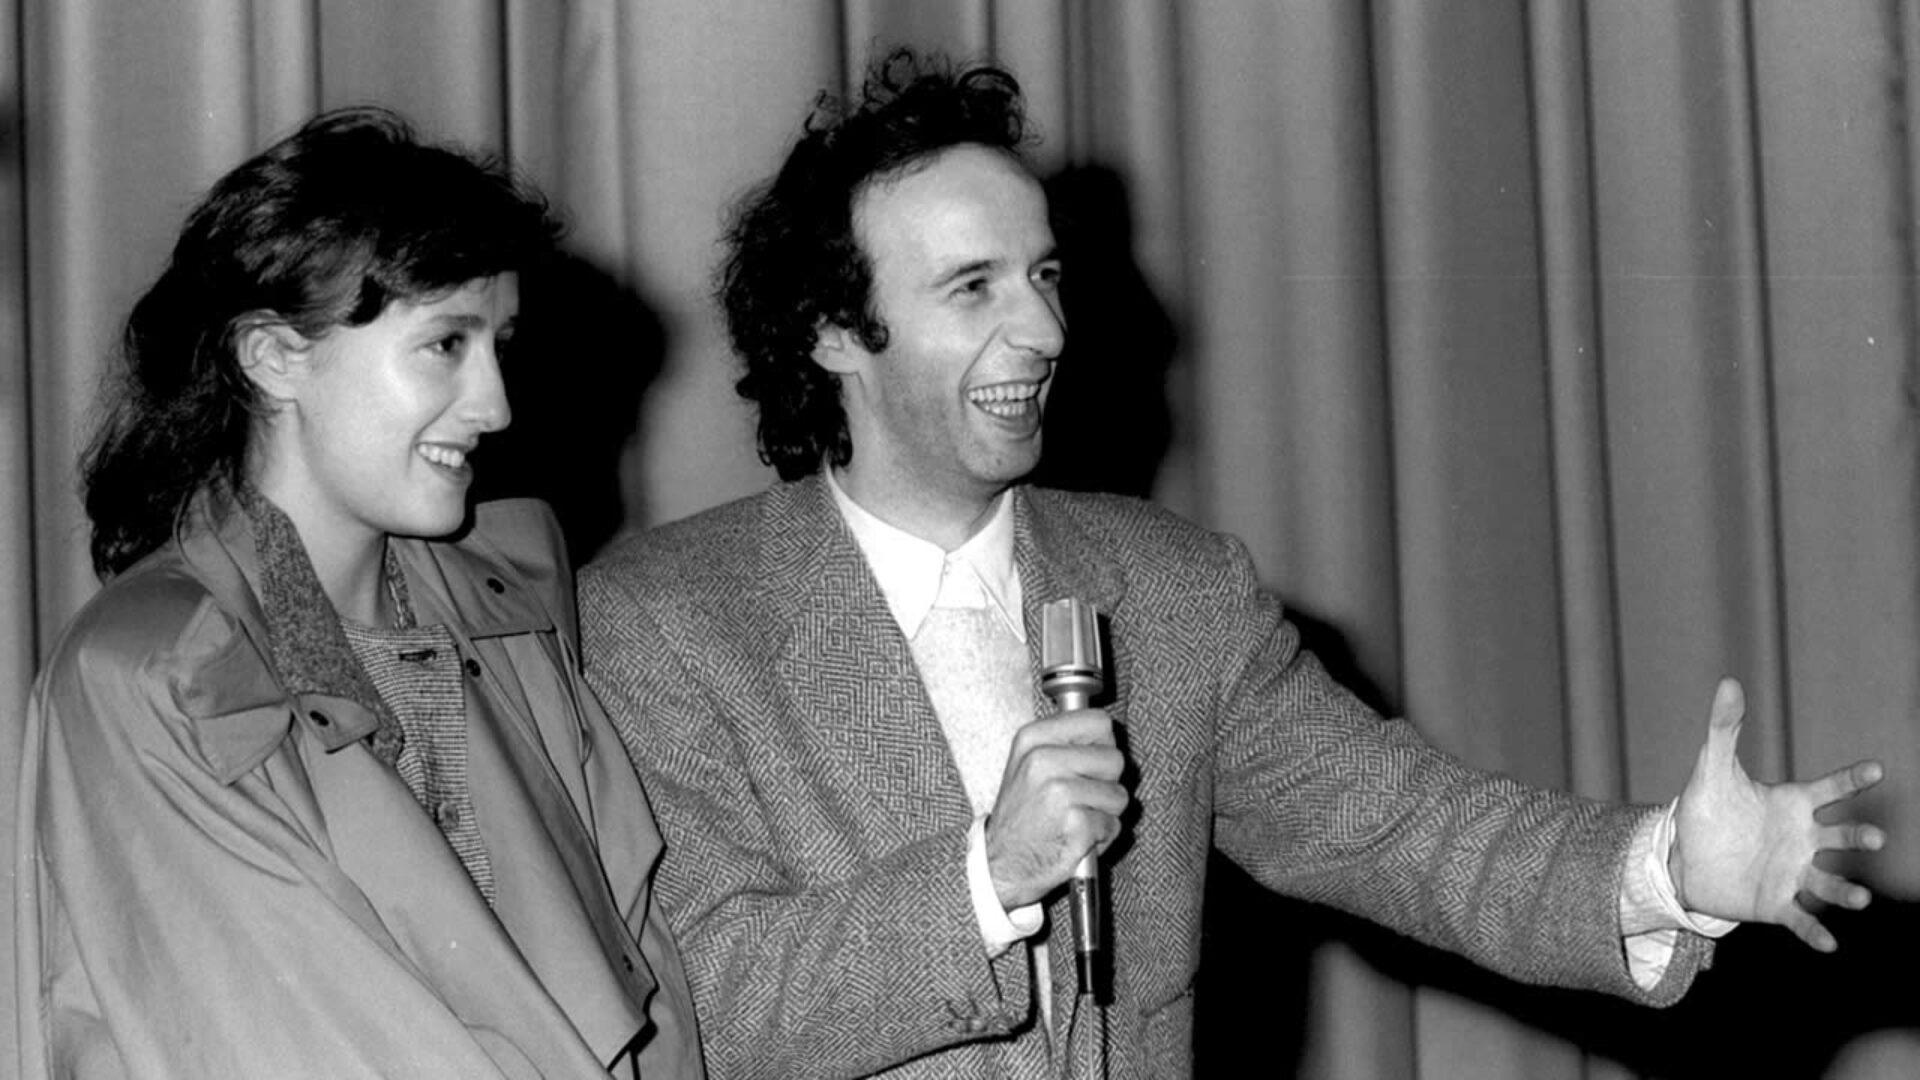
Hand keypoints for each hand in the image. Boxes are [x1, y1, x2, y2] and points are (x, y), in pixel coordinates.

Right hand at [984, 708, 1128, 909]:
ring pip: (1118, 795)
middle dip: (1107, 782)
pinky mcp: (1075, 823)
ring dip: (1105, 813)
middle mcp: (1043, 760)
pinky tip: (1076, 837)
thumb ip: (1065, 743)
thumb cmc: (1023, 814)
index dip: (1102, 745)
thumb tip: (1107, 734)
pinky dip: (1101, 836)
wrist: (1001, 863)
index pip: (1099, 721)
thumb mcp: (1028, 764)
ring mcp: (1059, 792)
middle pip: (1115, 758)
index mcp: (1033, 739)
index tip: (1088, 763)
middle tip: (1080, 798)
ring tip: (1076, 819)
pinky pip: (1113, 825)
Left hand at [1670, 678, 1885, 950]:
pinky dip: (1814, 931)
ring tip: (1860, 898)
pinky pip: (1801, 918)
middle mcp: (1803, 839)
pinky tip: (1828, 944)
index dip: (1852, 780)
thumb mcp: (1712, 768)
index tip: (1876, 770)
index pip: (1831, 788)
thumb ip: (1724, 729)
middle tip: (1875, 837)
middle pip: (1840, 836)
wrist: (1687, 858)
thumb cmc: (1710, 811)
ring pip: (1828, 881)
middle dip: (1858, 836)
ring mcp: (1793, 873)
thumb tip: (1728, 681)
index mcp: (1794, 804)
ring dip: (1846, 890)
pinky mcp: (1777, 903)